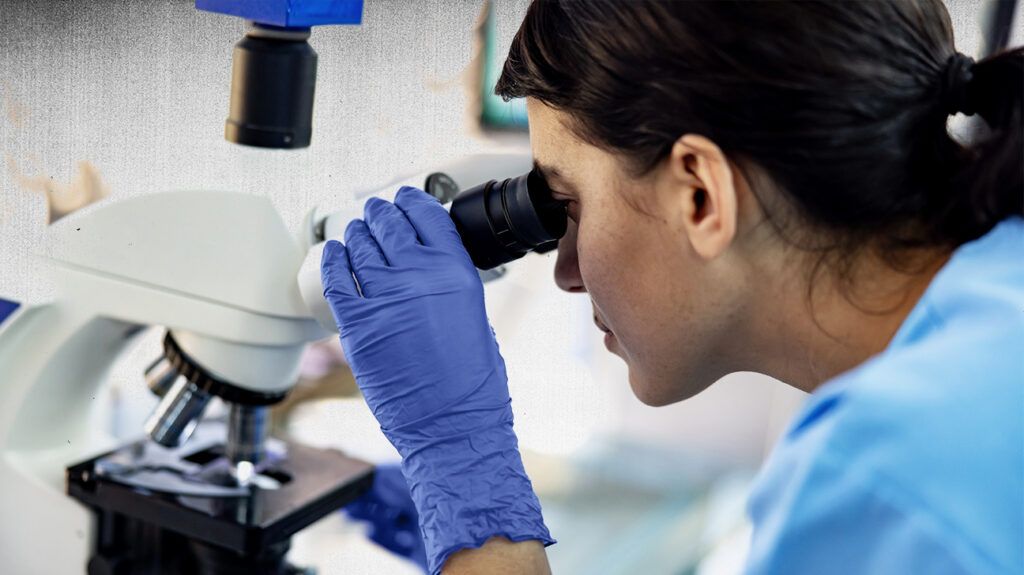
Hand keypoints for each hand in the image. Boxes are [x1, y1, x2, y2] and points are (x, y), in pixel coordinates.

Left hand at [321, 187, 552, 574]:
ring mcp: (385, 299)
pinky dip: (333, 260)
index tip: (403, 199)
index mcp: (456, 273)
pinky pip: (336, 278)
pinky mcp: (357, 325)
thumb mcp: (475, 315)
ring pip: (359, 245)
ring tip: (355, 231)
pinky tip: (334, 254)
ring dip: (355, 233)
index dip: (411, 201)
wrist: (453, 426)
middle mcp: (419, 278)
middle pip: (388, 225)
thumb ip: (449, 284)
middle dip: (379, 214)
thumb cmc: (473, 383)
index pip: (427, 216)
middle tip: (374, 212)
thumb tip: (428, 266)